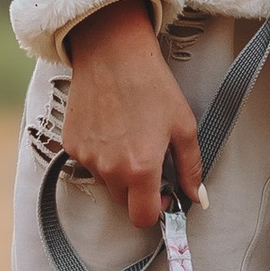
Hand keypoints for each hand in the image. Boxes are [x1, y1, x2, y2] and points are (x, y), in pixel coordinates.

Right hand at [59, 2, 202, 229]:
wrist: (113, 53)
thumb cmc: (152, 86)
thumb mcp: (184, 126)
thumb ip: (191, 168)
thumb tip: (198, 197)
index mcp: (141, 168)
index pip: (142, 217)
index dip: (155, 210)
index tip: (162, 194)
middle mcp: (109, 168)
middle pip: (123, 201)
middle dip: (138, 189)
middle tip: (150, 159)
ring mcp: (86, 157)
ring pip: (106, 182)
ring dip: (119, 171)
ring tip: (130, 136)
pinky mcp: (71, 143)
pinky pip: (89, 162)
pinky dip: (101, 154)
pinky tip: (111, 126)